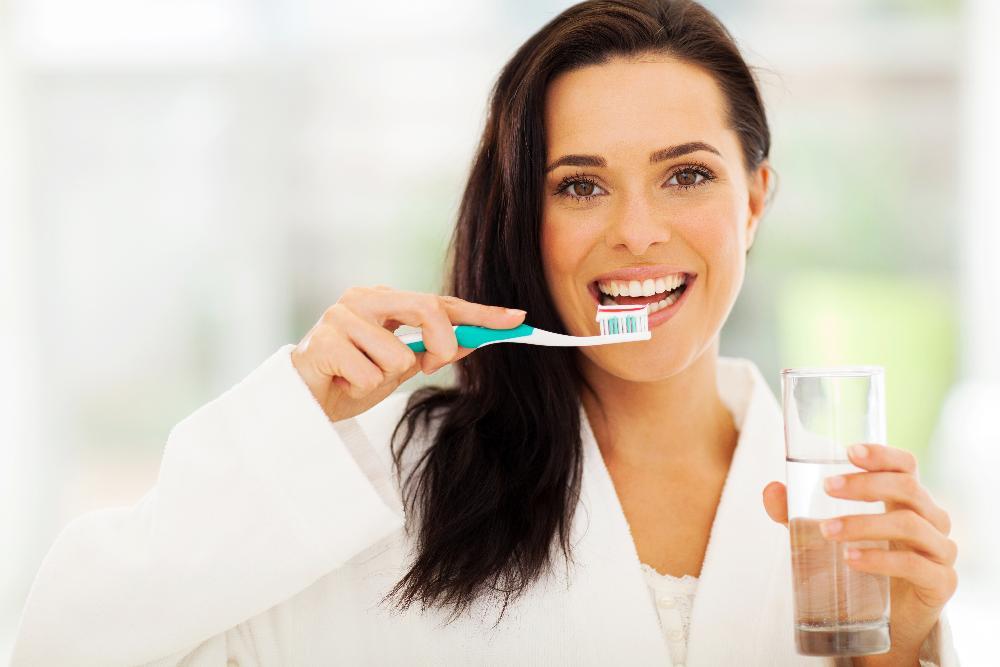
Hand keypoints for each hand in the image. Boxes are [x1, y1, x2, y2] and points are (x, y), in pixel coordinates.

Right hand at [291, 285, 525, 422]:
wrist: (301, 402)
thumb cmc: (350, 379)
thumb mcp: (400, 366)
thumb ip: (434, 350)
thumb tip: (476, 341)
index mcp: (384, 300)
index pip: (441, 302)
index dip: (481, 314)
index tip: (518, 320)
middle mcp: (363, 299)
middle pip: (427, 310)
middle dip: (440, 344)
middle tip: (430, 366)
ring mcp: (340, 316)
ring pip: (399, 356)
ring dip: (385, 379)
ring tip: (359, 378)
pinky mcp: (324, 341)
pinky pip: (371, 374)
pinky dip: (362, 389)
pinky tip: (342, 383)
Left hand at [762, 443, 957, 663]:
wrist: (883, 625)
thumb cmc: (857, 567)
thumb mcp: (821, 538)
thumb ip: (795, 514)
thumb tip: (771, 490)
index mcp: (907, 500)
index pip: (905, 466)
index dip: (883, 454)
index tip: (849, 451)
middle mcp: (930, 519)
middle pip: (908, 488)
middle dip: (865, 485)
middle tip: (828, 487)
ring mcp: (940, 550)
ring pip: (909, 524)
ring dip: (864, 523)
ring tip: (827, 530)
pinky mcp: (941, 582)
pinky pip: (915, 565)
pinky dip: (880, 559)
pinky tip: (851, 559)